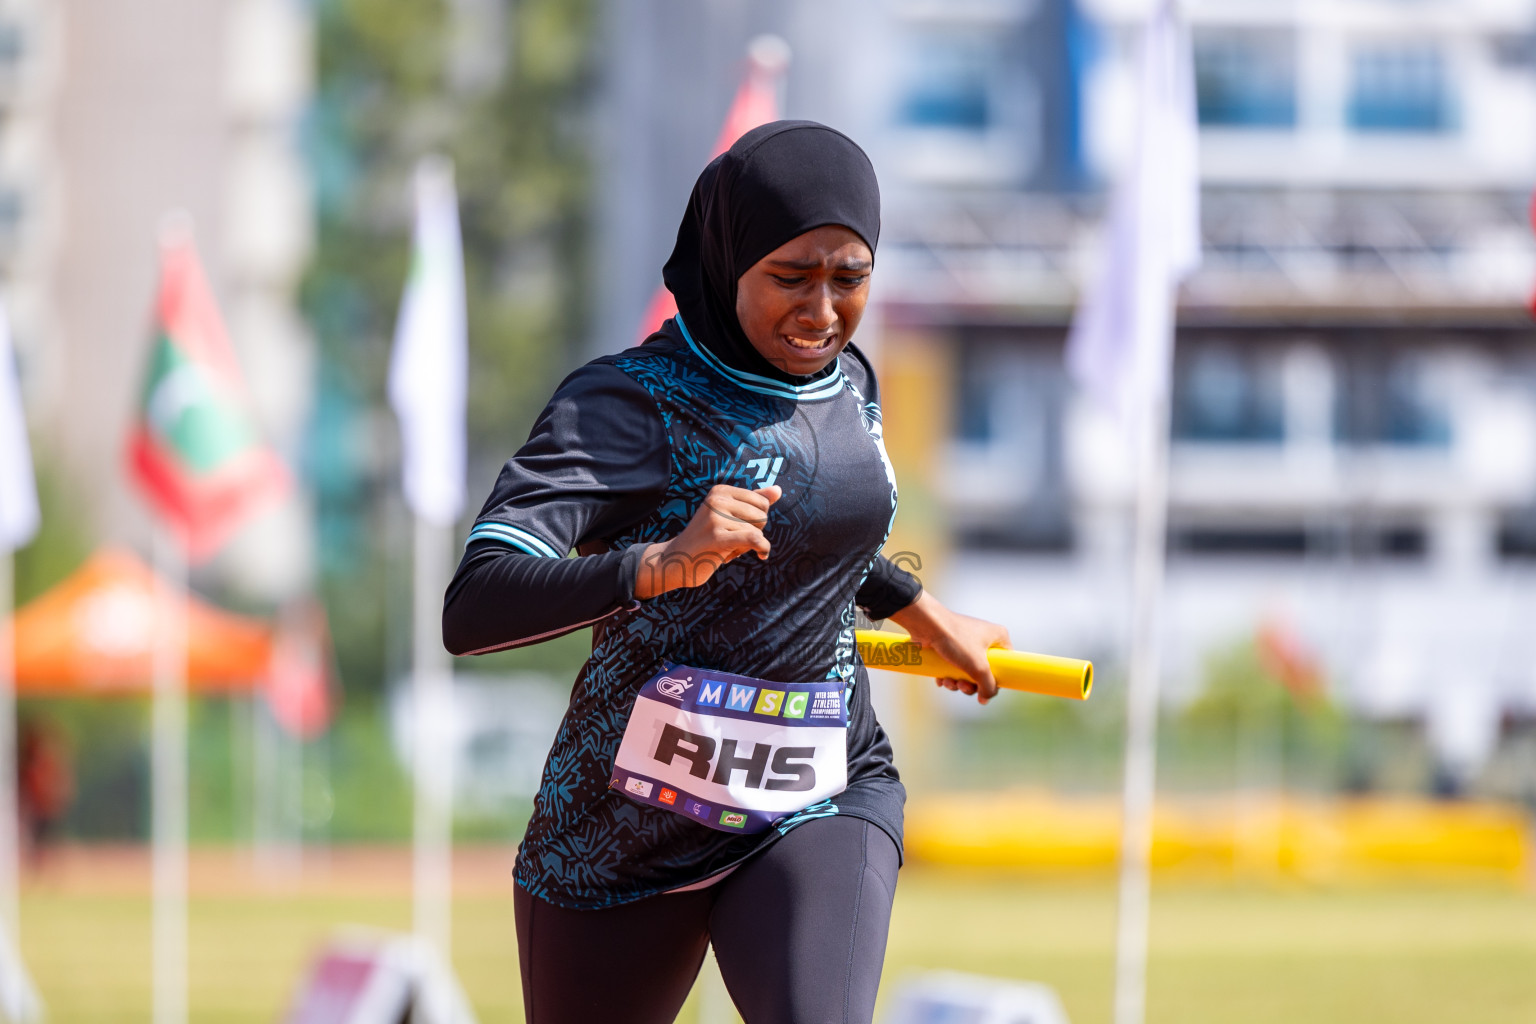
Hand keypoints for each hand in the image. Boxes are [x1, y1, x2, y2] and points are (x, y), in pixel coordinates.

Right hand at [634, 484, 780, 599]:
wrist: (676, 561)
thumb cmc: (707, 539)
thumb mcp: (729, 516)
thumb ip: (754, 501)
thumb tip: (778, 490)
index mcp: (720, 491)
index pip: (762, 502)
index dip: (757, 520)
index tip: (738, 528)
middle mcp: (717, 500)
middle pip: (762, 515)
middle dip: (753, 531)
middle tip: (731, 540)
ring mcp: (715, 518)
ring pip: (757, 530)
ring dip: (748, 546)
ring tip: (727, 548)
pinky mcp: (717, 537)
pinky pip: (754, 539)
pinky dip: (763, 549)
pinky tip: (762, 555)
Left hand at [886, 590, 1010, 704]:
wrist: (926, 624)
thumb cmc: (956, 639)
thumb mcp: (978, 667)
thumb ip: (988, 686)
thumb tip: (985, 699)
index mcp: (997, 636)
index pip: (1006, 663)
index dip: (997, 679)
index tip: (986, 688)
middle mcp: (983, 637)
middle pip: (984, 671)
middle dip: (971, 684)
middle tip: (962, 686)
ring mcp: (966, 641)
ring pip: (967, 671)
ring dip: (957, 682)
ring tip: (948, 682)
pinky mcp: (949, 645)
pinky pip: (954, 666)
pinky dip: (948, 676)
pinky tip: (940, 679)